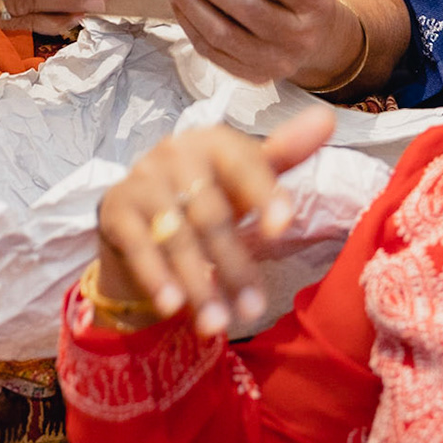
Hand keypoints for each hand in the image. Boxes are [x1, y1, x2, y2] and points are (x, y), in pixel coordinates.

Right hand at [95, 106, 337, 335]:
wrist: (141, 208)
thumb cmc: (210, 191)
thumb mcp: (247, 175)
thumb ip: (286, 152)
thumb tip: (327, 117)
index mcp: (214, 141)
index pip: (242, 164)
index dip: (263, 194)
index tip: (282, 229)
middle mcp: (175, 153)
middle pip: (210, 213)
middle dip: (234, 265)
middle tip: (255, 310)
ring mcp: (142, 179)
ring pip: (175, 236)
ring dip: (198, 283)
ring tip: (217, 324)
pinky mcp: (116, 208)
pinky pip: (139, 245)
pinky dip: (156, 277)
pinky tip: (172, 307)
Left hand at [160, 0, 358, 87]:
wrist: (317, 40)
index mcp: (316, 1)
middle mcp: (301, 37)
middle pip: (247, 9)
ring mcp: (278, 61)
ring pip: (225, 35)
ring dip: (191, 7)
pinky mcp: (256, 76)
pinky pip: (215, 54)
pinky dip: (192, 28)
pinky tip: (180, 5)